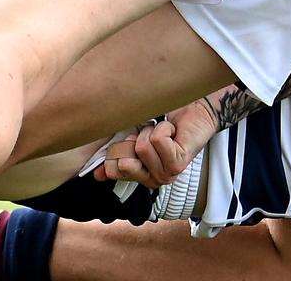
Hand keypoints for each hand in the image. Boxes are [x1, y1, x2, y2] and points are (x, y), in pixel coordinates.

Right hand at [93, 101, 219, 187]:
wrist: (192, 111)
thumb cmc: (163, 122)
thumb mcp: (134, 138)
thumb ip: (117, 155)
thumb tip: (98, 175)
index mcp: (140, 175)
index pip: (113, 170)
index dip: (118, 150)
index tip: (132, 140)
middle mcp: (152, 179)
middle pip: (124, 162)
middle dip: (132, 141)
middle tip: (148, 135)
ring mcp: (165, 174)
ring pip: (141, 148)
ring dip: (150, 131)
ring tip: (163, 132)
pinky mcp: (177, 164)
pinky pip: (157, 141)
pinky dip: (163, 128)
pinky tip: (173, 132)